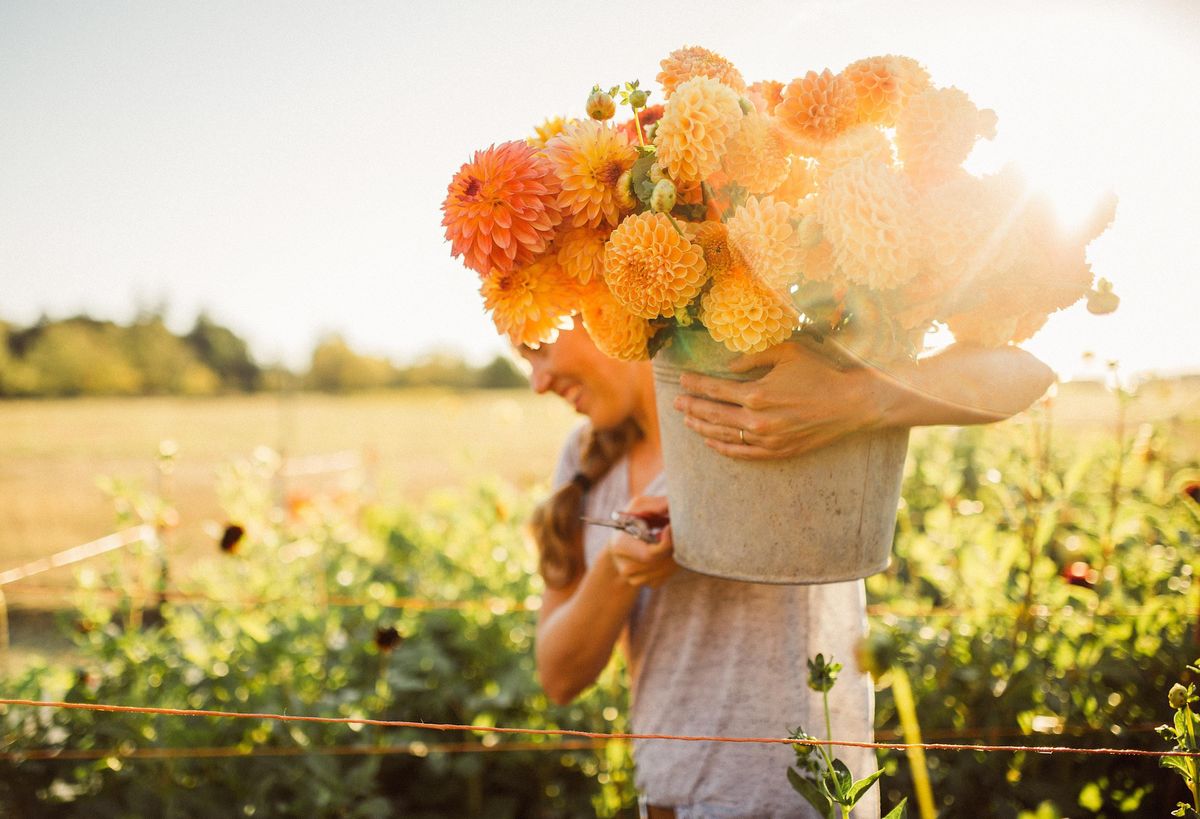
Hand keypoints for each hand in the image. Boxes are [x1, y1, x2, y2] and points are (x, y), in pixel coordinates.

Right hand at [608, 495, 675, 587]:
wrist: (625, 543)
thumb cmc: (633, 520)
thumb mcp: (639, 506)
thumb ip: (655, 505)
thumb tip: (673, 503)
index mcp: (619, 546)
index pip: (649, 554)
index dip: (666, 542)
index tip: (671, 528)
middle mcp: (626, 568)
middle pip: (662, 562)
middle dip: (673, 545)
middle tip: (674, 530)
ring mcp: (637, 580)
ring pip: (669, 568)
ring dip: (675, 552)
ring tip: (670, 539)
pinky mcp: (651, 584)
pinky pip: (670, 574)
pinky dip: (673, 562)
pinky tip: (668, 551)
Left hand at [672, 340, 885, 460]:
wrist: (851, 404)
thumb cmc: (821, 372)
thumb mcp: (788, 352)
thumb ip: (754, 358)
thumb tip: (729, 366)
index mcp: (757, 394)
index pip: (714, 390)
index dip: (695, 384)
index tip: (682, 380)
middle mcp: (757, 420)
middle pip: (712, 415)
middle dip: (691, 407)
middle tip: (676, 403)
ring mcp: (767, 440)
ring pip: (723, 436)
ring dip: (701, 428)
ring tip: (687, 421)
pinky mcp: (778, 452)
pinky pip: (742, 453)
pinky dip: (723, 448)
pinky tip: (711, 442)